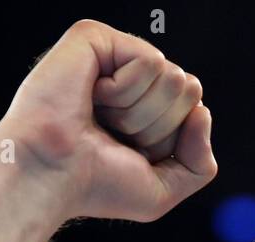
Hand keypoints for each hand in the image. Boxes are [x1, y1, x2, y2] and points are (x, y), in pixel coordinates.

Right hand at [0, 19, 216, 241]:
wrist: (52, 176)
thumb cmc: (95, 186)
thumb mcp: (163, 190)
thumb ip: (200, 163)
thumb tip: (202, 112)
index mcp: (143, 109)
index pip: (194, 110)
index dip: (169, 142)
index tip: (127, 153)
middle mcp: (129, 79)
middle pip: (189, 90)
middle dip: (158, 125)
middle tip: (112, 134)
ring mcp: (112, 56)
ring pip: (173, 76)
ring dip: (139, 112)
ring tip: (98, 117)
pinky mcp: (95, 38)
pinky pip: (151, 61)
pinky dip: (125, 91)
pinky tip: (91, 97)